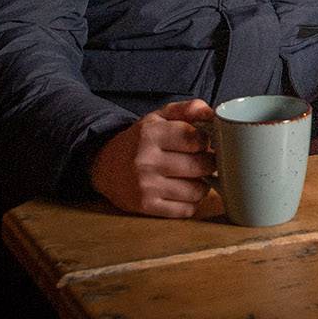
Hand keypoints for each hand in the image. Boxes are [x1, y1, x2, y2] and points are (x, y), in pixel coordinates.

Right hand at [88, 100, 215, 217]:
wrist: (105, 165)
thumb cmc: (141, 140)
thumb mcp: (159, 117)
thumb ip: (188, 109)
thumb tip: (212, 113)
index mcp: (151, 134)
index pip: (195, 138)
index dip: (207, 141)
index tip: (204, 143)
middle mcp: (146, 160)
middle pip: (200, 166)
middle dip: (210, 163)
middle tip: (205, 161)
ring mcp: (145, 186)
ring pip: (196, 190)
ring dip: (203, 185)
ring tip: (195, 177)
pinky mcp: (145, 206)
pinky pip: (185, 209)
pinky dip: (191, 202)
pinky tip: (184, 192)